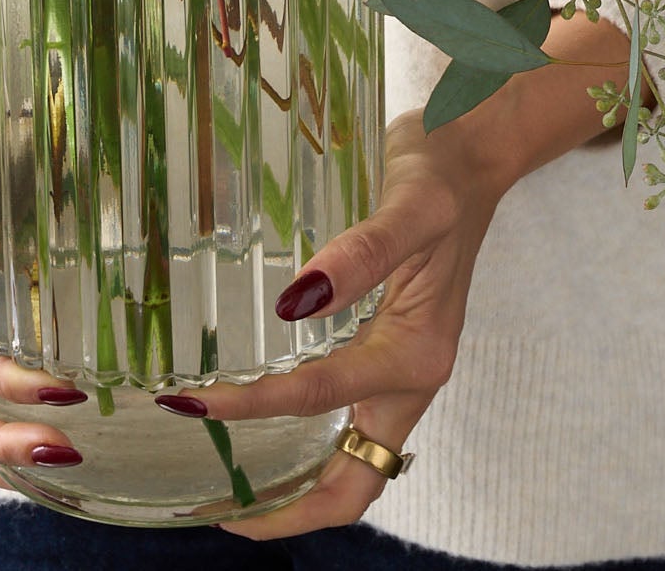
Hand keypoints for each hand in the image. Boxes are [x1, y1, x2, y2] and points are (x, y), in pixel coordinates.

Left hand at [164, 11, 634, 539]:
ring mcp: (400, 370)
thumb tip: (297, 301)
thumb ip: (362, 252)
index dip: (254, 408)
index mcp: (418, 355)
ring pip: (351, 462)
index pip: (321, 398)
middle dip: (290, 509)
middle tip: (219, 510)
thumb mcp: (410, 205)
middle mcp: (410, 378)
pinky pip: (347, 419)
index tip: (193, 406)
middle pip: (353, 483)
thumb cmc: (441, 174)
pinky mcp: (386, 350)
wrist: (471, 154)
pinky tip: (261, 421)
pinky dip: (308, 439)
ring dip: (296, 484)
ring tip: (229, 486)